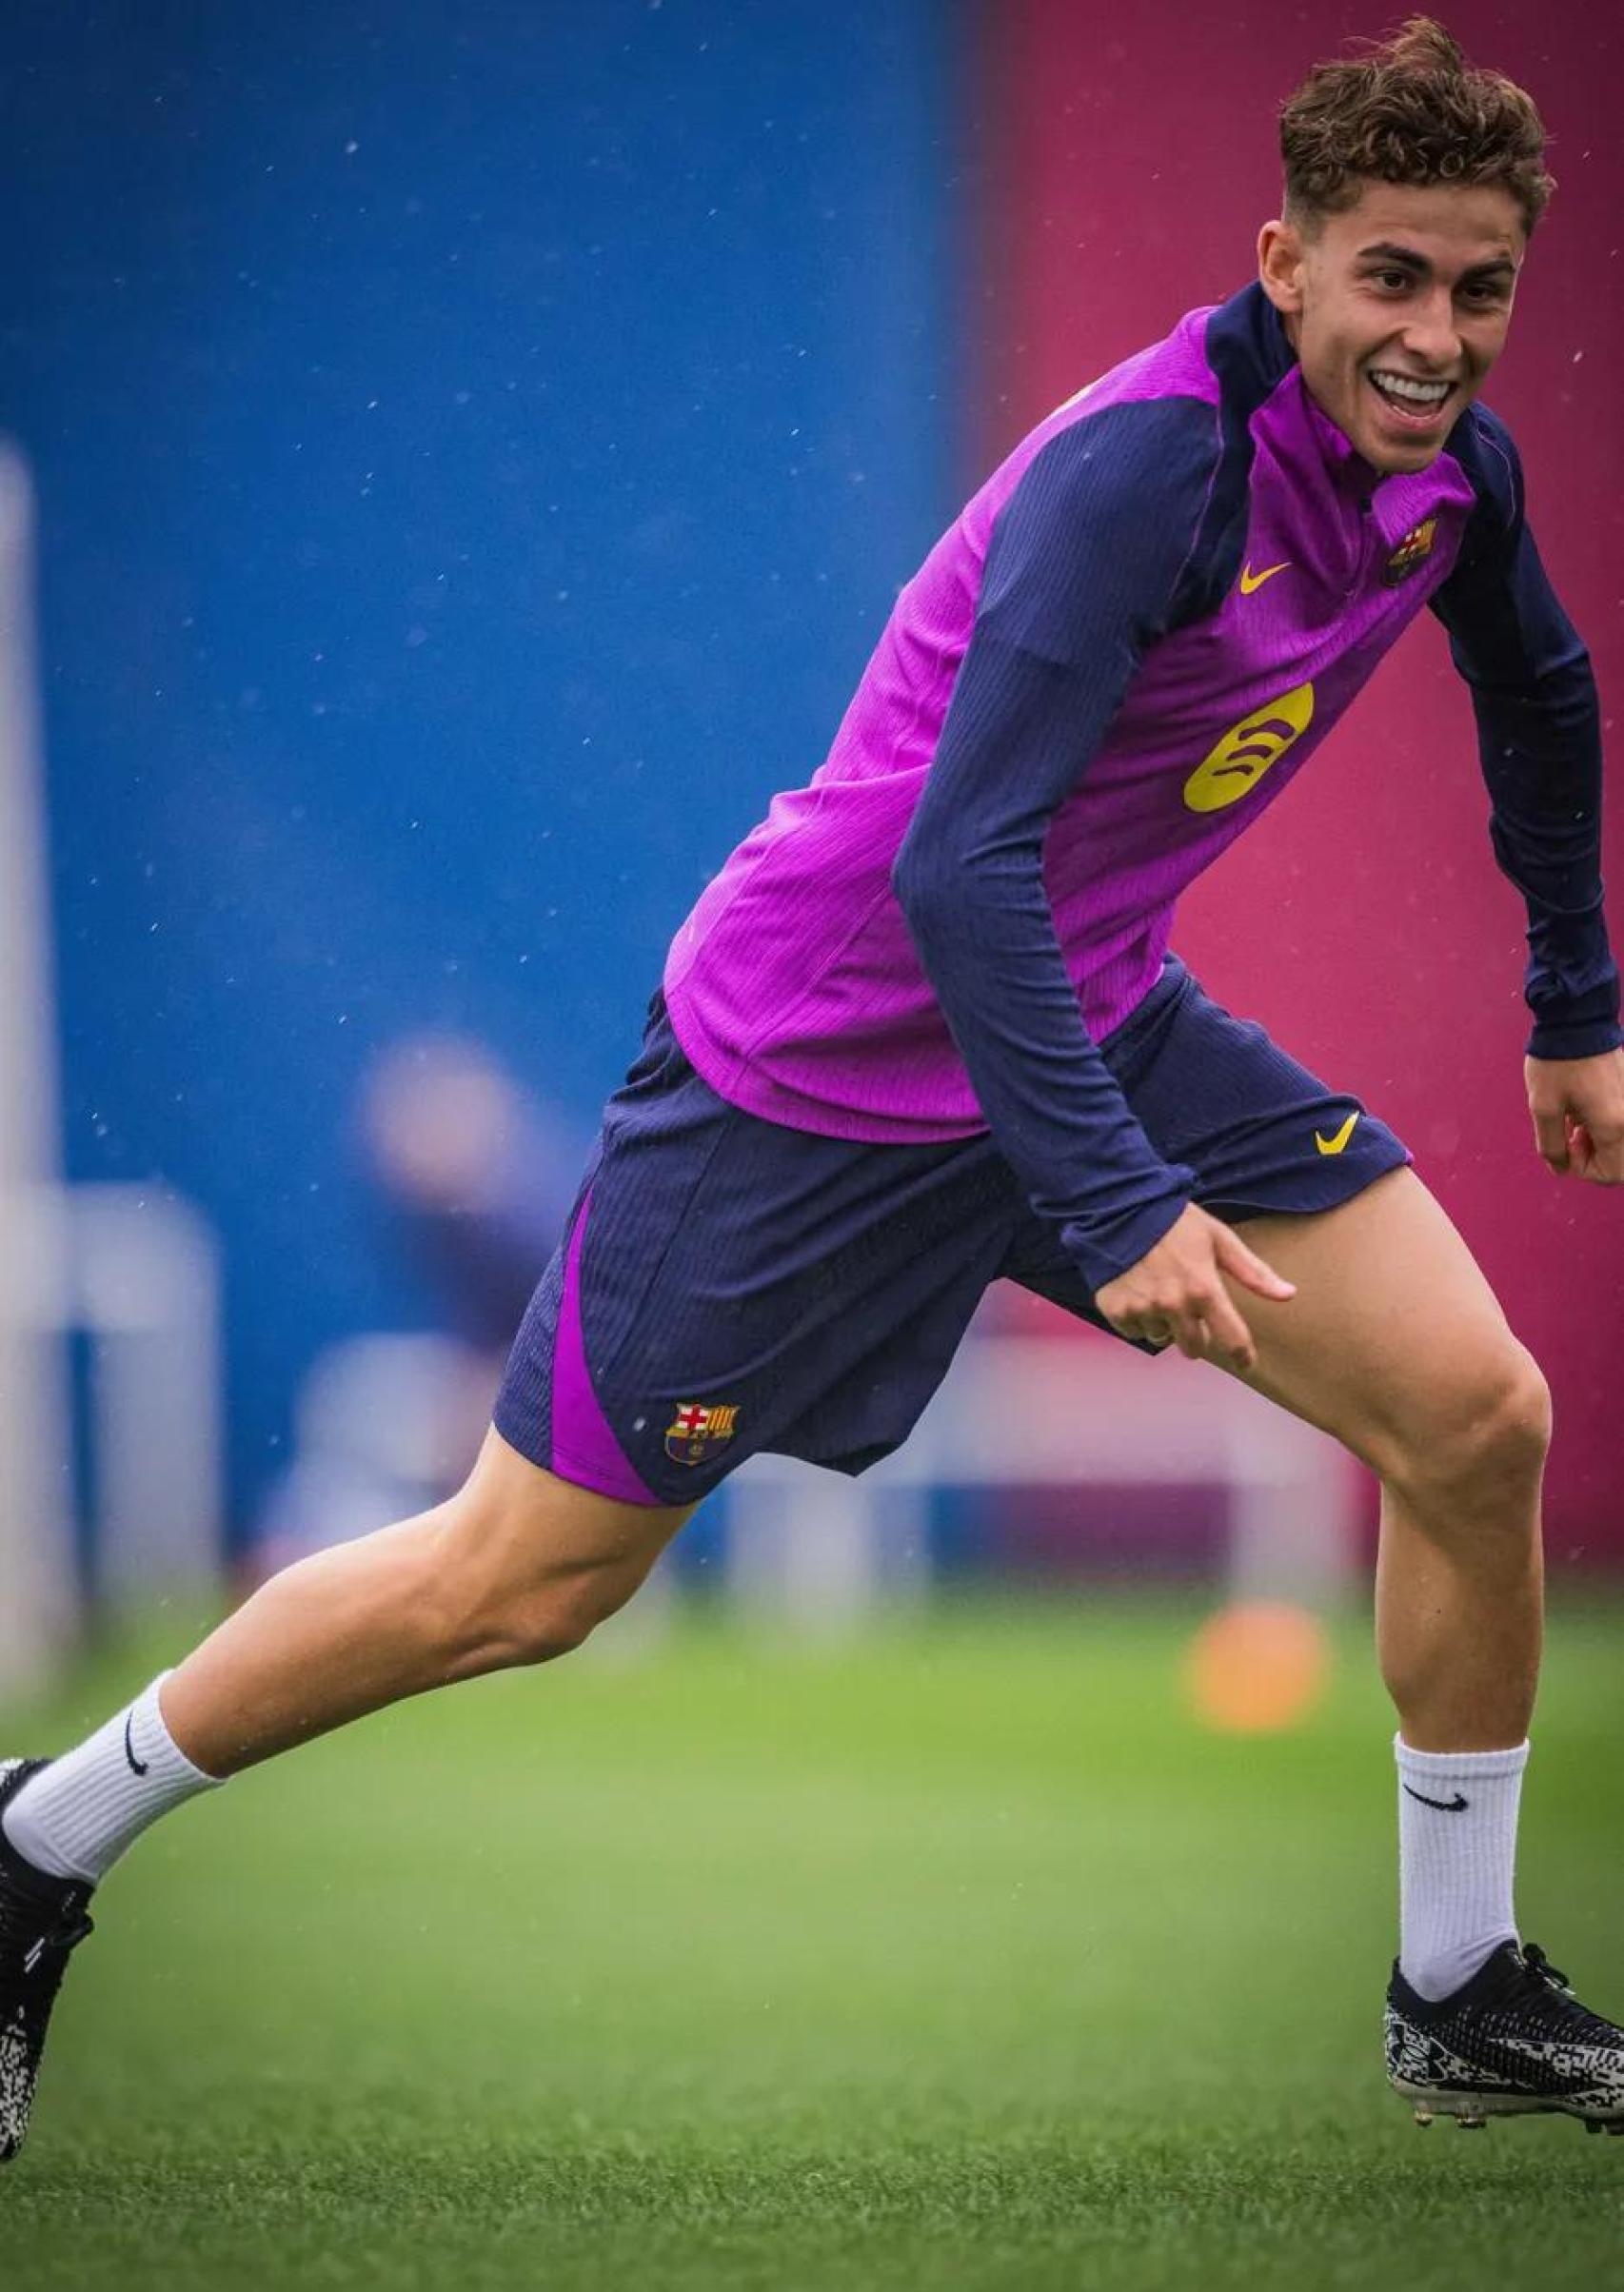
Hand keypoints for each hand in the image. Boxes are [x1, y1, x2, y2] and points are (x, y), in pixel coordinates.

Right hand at [1094, 1202, 1294, 1370]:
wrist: (1118, 1208)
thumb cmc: (1174, 1221)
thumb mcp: (1219, 1238)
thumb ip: (1253, 1272)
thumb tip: (1288, 1294)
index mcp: (1204, 1289)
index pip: (1232, 1338)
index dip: (1243, 1355)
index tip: (1246, 1362)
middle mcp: (1174, 1305)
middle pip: (1194, 1347)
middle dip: (1195, 1335)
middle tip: (1189, 1311)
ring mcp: (1143, 1310)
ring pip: (1161, 1338)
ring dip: (1164, 1325)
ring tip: (1158, 1293)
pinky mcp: (1116, 1310)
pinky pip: (1133, 1331)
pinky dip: (1137, 1319)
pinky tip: (1137, 1293)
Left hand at [1525, 1048, 1623, 1183]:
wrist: (1577, 1018)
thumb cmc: (1558, 1063)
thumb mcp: (1544, 1107)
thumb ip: (1552, 1145)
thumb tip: (1561, 1168)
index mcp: (1614, 1125)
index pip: (1610, 1174)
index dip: (1582, 1169)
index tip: (1563, 1147)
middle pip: (1619, 1160)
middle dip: (1592, 1156)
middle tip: (1569, 1134)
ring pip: (1621, 1142)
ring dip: (1597, 1139)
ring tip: (1572, 1118)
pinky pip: (1620, 1121)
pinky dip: (1603, 1123)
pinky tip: (1582, 1106)